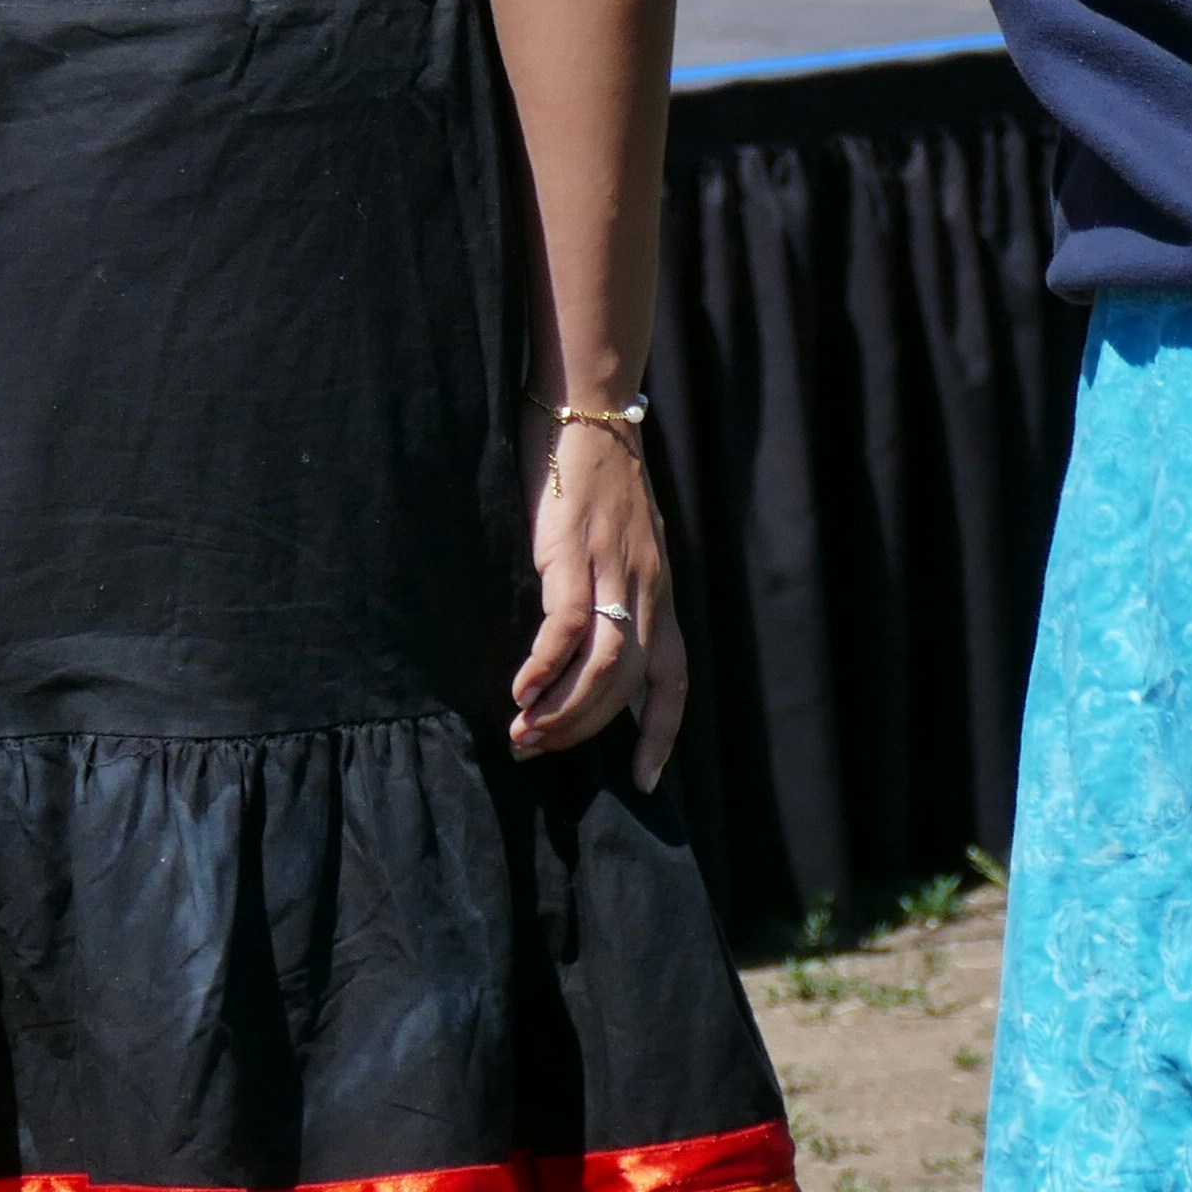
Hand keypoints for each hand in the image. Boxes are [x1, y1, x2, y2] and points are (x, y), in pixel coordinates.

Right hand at [513, 414, 685, 788]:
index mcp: (659, 594)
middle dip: (582, 731)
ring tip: (522, 732)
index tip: (644, 783)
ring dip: (563, 710)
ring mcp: (614, 570)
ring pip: (603, 666)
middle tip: (535, 750)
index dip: (660, 736)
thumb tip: (578, 640)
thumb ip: (608, 589)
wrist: (589, 408)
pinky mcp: (575, 552)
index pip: (671, 682)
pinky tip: (519, 689)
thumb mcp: (618, 543)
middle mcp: (646, 589)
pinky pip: (567, 626)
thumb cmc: (592, 476)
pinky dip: (545, 666)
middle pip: (627, 685)